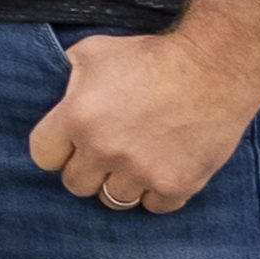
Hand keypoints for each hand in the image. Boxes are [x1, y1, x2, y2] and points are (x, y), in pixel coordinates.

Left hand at [28, 31, 259, 211]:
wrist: (216, 66)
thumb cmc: (153, 55)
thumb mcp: (95, 51)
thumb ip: (69, 78)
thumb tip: (61, 98)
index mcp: (77, 118)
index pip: (43, 156)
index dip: (58, 149)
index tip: (73, 143)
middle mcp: (104, 150)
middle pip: (76, 184)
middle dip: (88, 169)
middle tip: (109, 152)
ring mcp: (140, 171)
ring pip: (114, 199)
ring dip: (122, 182)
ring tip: (138, 160)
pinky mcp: (176, 184)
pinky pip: (154, 206)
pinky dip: (157, 192)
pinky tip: (164, 169)